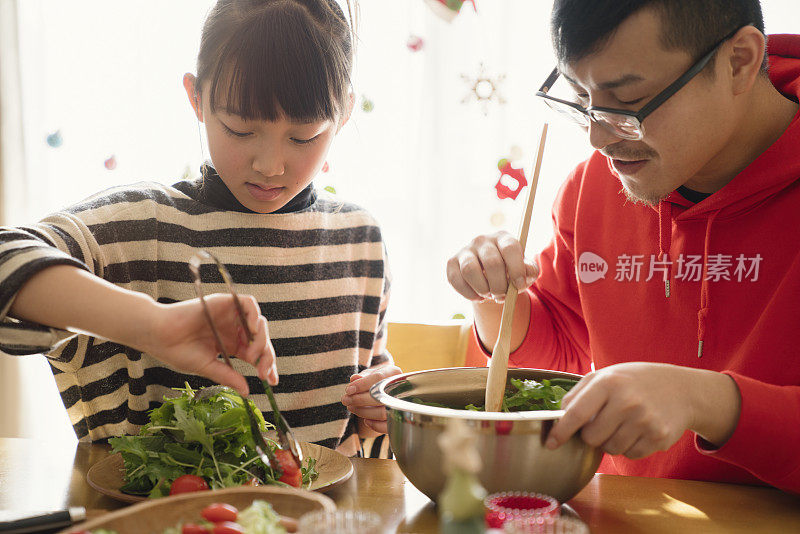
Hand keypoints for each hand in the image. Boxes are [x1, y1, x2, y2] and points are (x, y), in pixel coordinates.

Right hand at [143, 293, 277, 396]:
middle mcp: (234, 330)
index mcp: (232, 345)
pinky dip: (254, 316)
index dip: (267, 365)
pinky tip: (252, 332)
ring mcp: (230, 315)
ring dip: (261, 340)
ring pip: (258, 323)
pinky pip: (249, 304)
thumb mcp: (208, 367)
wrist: (158, 335)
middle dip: (267, 357)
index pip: (256, 354)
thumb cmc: (177, 351)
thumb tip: (247, 392)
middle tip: (262, 372)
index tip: (272, 381)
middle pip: (261, 339)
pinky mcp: (225, 302)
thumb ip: (228, 376)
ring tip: (251, 356)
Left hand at [341, 365, 401, 433]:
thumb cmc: (375, 381)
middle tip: (345, 400)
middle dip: (359, 399)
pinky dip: (375, 425)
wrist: (386, 390)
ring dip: (363, 412)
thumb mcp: (369, 375)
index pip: (378, 377)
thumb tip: (354, 379)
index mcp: (394, 373)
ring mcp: (402, 404)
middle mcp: (401, 388)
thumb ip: (362, 377)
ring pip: (382, 412)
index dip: (362, 384)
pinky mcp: (399, 418)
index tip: (348, 390)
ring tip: (351, 407)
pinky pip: (388, 427)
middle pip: (380, 396)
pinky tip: (365, 421)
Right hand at [446, 231, 538, 301]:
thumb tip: (525, 275)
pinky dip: (469, 294)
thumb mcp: (524, 271)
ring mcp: (465, 250)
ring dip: (482, 289)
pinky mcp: (452, 262)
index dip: (516, 268)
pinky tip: (478, 296)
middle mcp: (482, 240)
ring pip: (470, 270)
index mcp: (503, 238)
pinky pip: (456, 280)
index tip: (519, 285)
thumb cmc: (510, 271)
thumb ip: (530, 271)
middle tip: (502, 296)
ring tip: (489, 294)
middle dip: (499, 285)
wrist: (490, 277)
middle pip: (491, 262)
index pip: (510, 248)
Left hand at [545, 362, 695, 459]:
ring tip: (623, 423)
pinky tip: (638, 430)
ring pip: (610, 449)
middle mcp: (627, 401)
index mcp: (609, 383)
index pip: (577, 413)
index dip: (561, 431)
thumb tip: (558, 418)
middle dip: (591, 434)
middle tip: (603, 420)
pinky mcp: (659, 437)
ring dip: (611, 441)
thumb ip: (578, 395)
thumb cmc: (634, 382)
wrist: (680, 388)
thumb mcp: (605, 376)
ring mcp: (645, 420)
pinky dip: (629, 447)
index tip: (551, 444)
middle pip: (591, 438)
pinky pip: (630, 455)